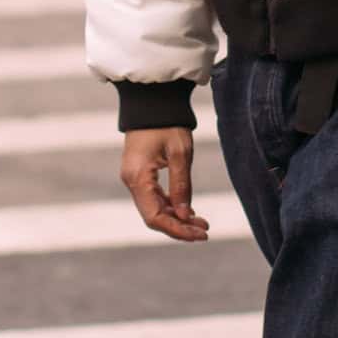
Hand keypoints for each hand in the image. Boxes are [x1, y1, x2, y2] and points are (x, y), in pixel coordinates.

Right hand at [120, 128, 208, 242]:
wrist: (152, 102)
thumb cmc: (167, 124)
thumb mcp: (180, 153)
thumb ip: (181, 186)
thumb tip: (185, 216)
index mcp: (138, 178)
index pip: (154, 217)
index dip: (177, 230)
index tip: (200, 234)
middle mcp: (131, 181)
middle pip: (154, 216)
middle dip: (179, 227)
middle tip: (205, 231)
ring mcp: (134, 178)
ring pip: (155, 209)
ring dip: (177, 218)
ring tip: (202, 223)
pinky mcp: (140, 174)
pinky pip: (154, 198)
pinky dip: (172, 207)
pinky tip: (189, 211)